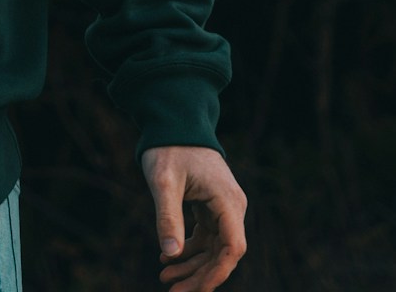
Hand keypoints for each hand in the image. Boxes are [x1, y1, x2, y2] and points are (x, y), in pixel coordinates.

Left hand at [141, 146, 246, 290]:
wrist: (175, 120)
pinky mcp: (212, 206)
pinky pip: (206, 236)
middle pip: (223, 254)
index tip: (193, 290)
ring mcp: (223, 207)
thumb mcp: (163, 182)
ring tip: (164, 277)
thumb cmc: (169, 147)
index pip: (232, 248)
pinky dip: (189, 249)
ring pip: (213, 248)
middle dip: (199, 275)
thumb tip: (170, 254)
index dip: (215, 273)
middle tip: (171, 290)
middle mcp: (232, 207)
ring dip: (192, 265)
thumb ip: (168, 217)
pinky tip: (168, 258)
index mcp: (227, 202)